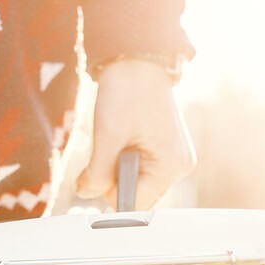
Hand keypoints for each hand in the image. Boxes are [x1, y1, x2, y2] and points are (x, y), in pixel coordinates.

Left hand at [76, 59, 195, 209]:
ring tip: (117, 138)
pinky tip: (123, 138)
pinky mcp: (164, 151)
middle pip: (136, 196)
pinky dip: (122, 160)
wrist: (137, 59)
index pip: (134, 204)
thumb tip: (86, 194)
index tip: (95, 175)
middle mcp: (179, 167)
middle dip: (113, 179)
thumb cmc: (128, 90)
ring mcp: (173, 159)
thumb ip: (97, 173)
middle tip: (110, 146)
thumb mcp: (107, 136)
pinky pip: (138, 170)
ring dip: (116, 168)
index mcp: (172, 166)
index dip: (109, 193)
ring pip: (134, 183)